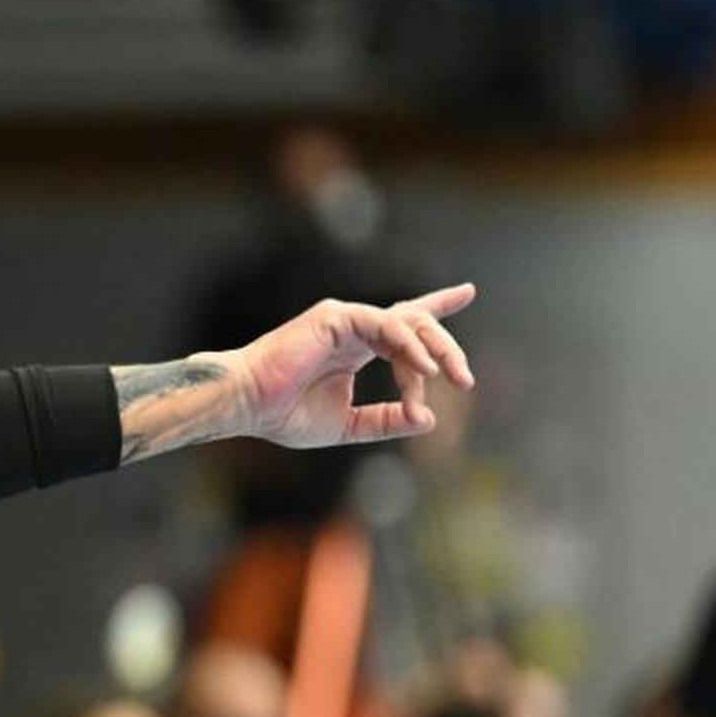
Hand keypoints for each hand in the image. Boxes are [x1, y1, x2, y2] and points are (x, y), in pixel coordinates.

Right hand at [236, 283, 476, 447]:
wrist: (247, 406)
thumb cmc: (284, 414)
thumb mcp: (347, 425)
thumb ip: (385, 421)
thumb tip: (427, 419)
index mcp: (356, 348)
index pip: (404, 323)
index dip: (437, 306)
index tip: (468, 291)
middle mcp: (355, 329)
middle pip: (416, 324)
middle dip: (447, 348)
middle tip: (466, 381)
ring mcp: (346, 319)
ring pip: (407, 322)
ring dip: (434, 351)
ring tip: (451, 379)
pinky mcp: (336, 316)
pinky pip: (386, 325)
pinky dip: (408, 347)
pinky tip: (424, 370)